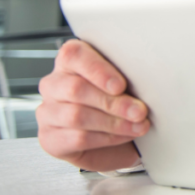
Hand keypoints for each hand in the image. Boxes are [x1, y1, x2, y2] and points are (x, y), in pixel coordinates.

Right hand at [36, 40, 149, 170]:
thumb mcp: (128, 82)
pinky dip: (107, 138)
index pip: (74, 55)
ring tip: (137, 125)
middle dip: (113, 102)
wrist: (120, 139)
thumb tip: (146, 77)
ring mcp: (48, 112)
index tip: (121, 85)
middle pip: (76, 89)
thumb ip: (129, 74)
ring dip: (113, 122)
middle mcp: (54, 84)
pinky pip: (78, 138)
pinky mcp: (51, 139)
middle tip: (139, 111)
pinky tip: (124, 135)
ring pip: (76, 116)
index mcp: (71, 61)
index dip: (98, 70)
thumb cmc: (122, 102)